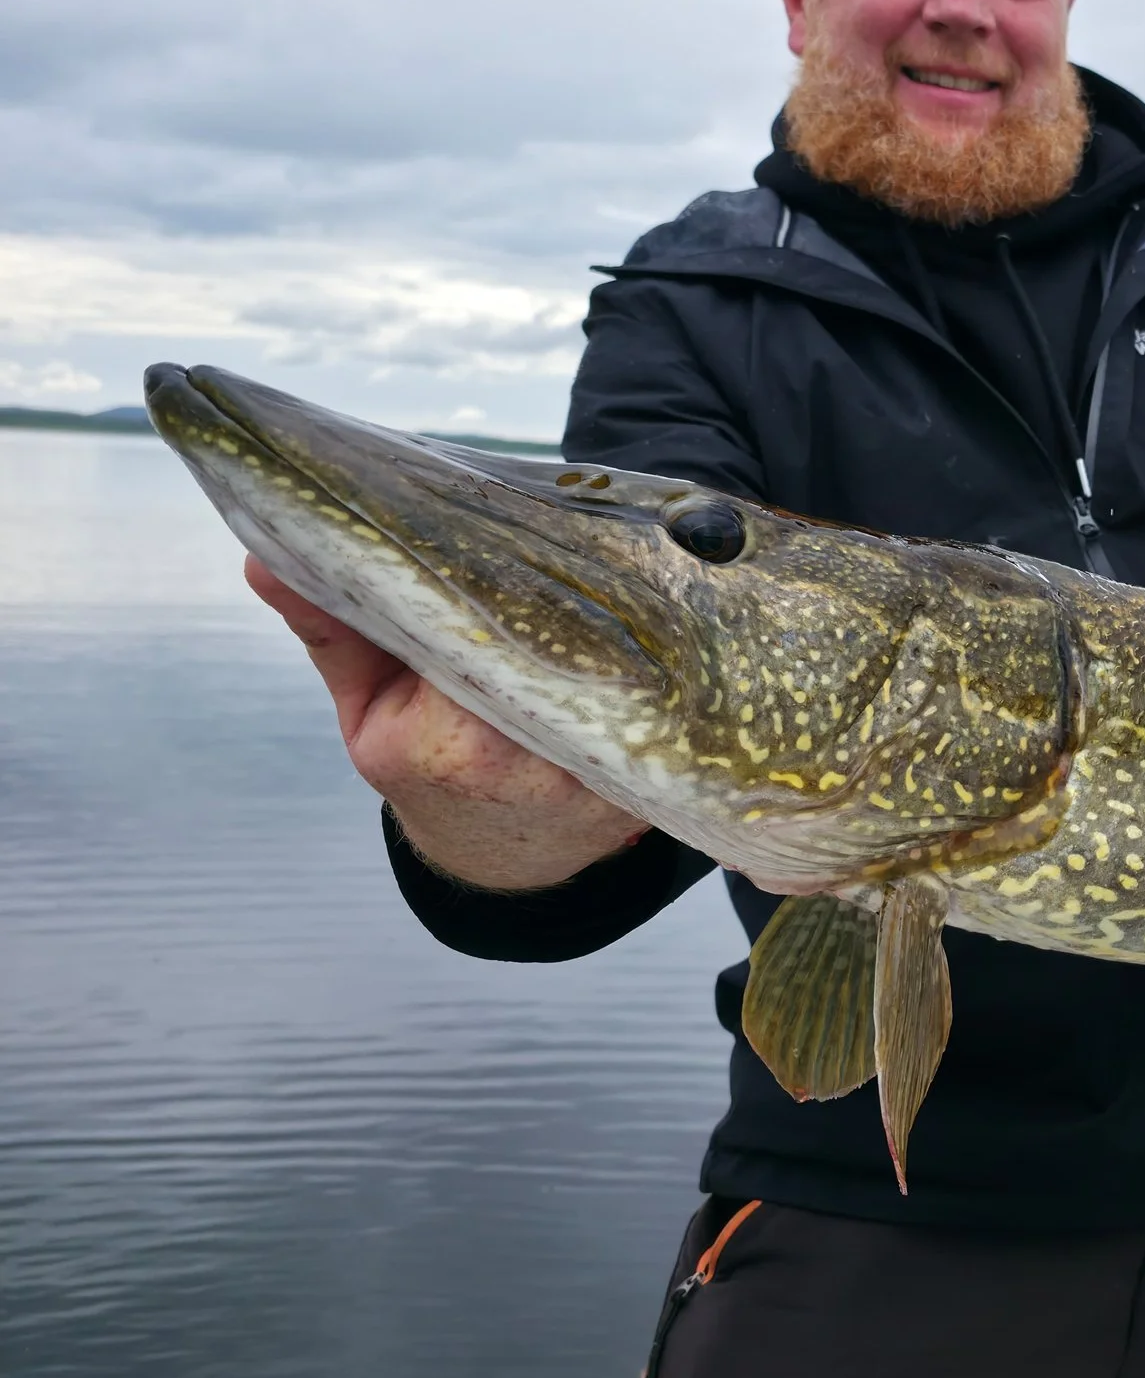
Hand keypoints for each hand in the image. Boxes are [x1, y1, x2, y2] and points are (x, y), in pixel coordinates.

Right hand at [245, 555, 648, 887]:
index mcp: (452, 744)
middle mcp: (530, 761)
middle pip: (554, 641)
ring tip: (595, 556)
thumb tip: (264, 557)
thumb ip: (331, 627)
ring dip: (605, 611)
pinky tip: (633, 610)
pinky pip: (647, 692)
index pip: (484, 630)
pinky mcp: (643, 766)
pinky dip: (640, 650)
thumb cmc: (425, 763)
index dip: (492, 572)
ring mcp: (596, 770)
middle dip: (553, 585)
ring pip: (608, 661)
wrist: (504, 852)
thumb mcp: (367, 700)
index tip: (489, 524)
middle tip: (550, 527)